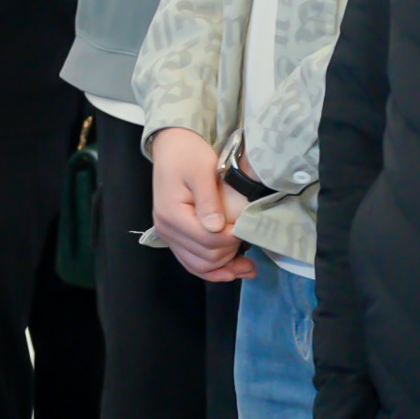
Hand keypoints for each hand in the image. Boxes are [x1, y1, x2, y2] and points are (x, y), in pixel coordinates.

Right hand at [150, 130, 253, 282]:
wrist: (173, 147)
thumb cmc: (189, 154)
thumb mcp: (202, 170)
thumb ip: (208, 200)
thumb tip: (216, 228)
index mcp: (172, 214)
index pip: (207, 239)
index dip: (232, 238)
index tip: (249, 228)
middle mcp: (166, 229)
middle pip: (204, 256)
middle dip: (231, 253)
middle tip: (252, 241)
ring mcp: (169, 236)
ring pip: (199, 266)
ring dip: (225, 269)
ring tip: (249, 266)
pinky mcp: (175, 237)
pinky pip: (192, 262)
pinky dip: (212, 270)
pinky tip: (232, 271)